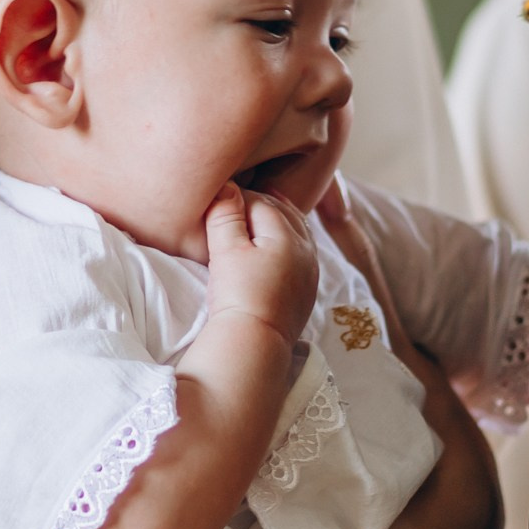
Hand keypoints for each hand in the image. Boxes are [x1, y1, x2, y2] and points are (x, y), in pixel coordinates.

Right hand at [203, 184, 318, 345]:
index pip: (261, 201)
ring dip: (278, 221)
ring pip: (297, 231)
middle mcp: (306, 248)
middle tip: (237, 201)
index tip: (218, 199)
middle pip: (284, 212)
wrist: (255, 342)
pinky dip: (287, 242)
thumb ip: (225, 215)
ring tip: (259, 215)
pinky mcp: (307, 290)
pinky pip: (300, 253)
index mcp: (287, 233)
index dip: (237, 197)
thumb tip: (227, 185)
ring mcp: (310, 270)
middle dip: (262, 203)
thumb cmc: (238, 294)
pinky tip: (273, 247)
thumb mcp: (225, 250)